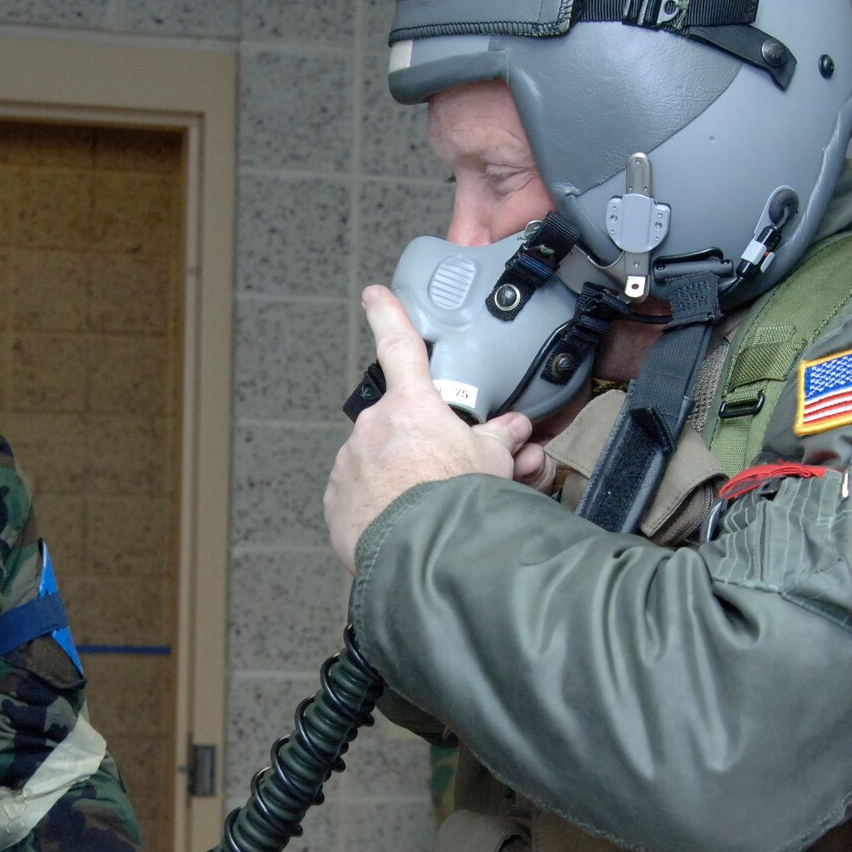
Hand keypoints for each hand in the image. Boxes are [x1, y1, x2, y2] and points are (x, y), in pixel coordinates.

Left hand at [324, 285, 535, 570]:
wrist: (424, 555)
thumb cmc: (460, 503)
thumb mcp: (494, 462)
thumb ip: (500, 438)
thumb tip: (514, 429)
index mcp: (412, 405)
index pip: (399, 345)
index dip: (388, 315)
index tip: (375, 296)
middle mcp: (373, 427)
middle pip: (399, 425)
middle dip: (421, 445)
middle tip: (448, 475)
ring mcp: (350, 464)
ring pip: (378, 462)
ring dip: (400, 477)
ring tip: (428, 510)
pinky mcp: (336, 501)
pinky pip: (360, 495)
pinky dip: (379, 506)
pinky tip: (403, 526)